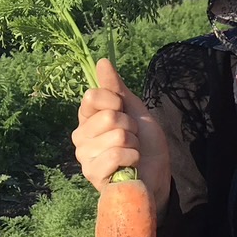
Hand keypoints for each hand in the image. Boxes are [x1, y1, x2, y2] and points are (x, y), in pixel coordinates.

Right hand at [72, 58, 171, 213]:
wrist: (156, 174)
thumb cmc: (144, 142)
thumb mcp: (133, 109)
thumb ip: (115, 88)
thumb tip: (102, 61)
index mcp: (86, 118)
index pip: (93, 96)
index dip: (116, 102)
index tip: (124, 113)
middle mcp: (80, 136)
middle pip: (108, 117)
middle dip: (130, 127)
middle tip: (131, 138)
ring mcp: (84, 157)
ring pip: (116, 136)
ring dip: (133, 145)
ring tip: (131, 153)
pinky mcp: (92, 175)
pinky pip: (116, 156)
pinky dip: (132, 159)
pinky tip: (129, 166)